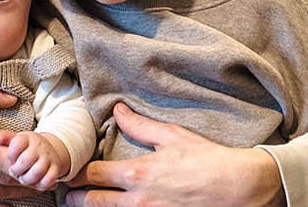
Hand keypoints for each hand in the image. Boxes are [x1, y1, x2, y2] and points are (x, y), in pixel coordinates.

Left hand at [0, 130, 69, 190]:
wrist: (49, 150)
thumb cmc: (27, 147)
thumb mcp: (16, 140)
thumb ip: (5, 138)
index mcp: (27, 138)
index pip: (17, 144)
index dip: (11, 154)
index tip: (10, 158)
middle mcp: (39, 147)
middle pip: (26, 160)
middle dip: (17, 170)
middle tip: (14, 172)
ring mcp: (48, 158)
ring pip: (37, 171)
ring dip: (27, 179)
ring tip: (23, 178)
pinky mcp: (55, 169)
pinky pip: (48, 179)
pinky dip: (40, 184)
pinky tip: (35, 182)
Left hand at [65, 103, 283, 206]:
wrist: (240, 187)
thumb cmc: (207, 160)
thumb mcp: (171, 136)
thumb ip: (139, 125)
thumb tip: (117, 110)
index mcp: (137, 174)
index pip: (93, 175)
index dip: (78, 173)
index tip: (71, 171)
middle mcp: (139, 200)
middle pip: (94, 203)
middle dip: (76, 198)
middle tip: (67, 194)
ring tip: (84, 204)